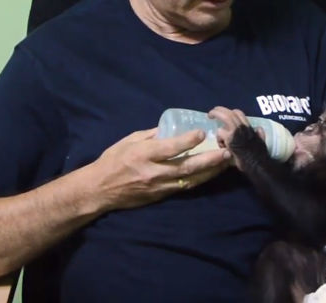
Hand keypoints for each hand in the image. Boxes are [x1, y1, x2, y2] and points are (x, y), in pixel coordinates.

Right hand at [91, 127, 230, 210]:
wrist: (100, 189)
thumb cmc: (113, 160)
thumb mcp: (129, 141)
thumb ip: (151, 136)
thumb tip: (171, 129)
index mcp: (144, 154)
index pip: (170, 148)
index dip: (188, 141)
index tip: (202, 132)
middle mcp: (154, 171)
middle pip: (187, 166)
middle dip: (209, 160)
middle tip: (226, 151)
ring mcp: (159, 186)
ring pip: (190, 179)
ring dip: (210, 171)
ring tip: (225, 163)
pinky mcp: (161, 196)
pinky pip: (184, 187)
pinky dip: (199, 180)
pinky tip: (210, 174)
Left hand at [207, 106, 265, 167]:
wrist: (257, 164)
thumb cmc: (259, 156)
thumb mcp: (261, 143)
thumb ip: (260, 135)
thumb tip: (259, 129)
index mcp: (248, 127)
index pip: (238, 113)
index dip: (230, 112)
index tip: (224, 114)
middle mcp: (242, 127)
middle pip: (230, 113)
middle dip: (218, 110)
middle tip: (211, 113)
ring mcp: (236, 132)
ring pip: (225, 117)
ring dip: (217, 118)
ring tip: (212, 122)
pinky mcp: (231, 139)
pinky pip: (221, 132)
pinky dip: (219, 139)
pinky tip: (221, 145)